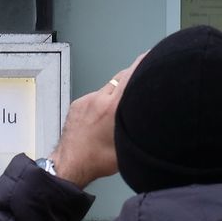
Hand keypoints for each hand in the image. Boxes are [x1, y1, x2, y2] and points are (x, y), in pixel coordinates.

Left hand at [49, 53, 144, 188]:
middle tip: (143, 82)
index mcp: (113, 107)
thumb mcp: (127, 146)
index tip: (152, 56)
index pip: (131, 75)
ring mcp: (86, 100)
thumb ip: (139, 129)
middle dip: (133, 76)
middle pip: (122, 77)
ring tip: (120, 109)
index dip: (143, 63)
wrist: (69, 164)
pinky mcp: (77, 104)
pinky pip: (95, 97)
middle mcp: (99, 98)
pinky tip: (103, 118)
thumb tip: (152, 122)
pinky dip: (102, 102)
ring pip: (108, 88)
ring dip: (117, 93)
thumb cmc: (98, 160)